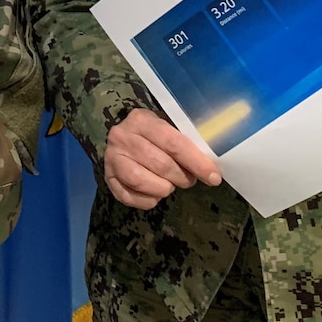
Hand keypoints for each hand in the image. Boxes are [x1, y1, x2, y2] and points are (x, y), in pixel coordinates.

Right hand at [104, 108, 220, 209]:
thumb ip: (185, 143)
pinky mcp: (107, 177)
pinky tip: (155, 195)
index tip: (213, 177)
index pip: (173, 143)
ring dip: (163, 189)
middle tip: (189, 180)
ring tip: (169, 185)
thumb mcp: (167, 127)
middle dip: (181, 177)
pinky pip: (128, 197)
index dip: (196, 162)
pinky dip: (147, 201)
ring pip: (141, 181)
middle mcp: (122, 136)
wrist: (121, 136)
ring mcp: (111, 158)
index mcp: (141, 120)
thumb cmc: (153, 134)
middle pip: (160, 164)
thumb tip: (210, 167)